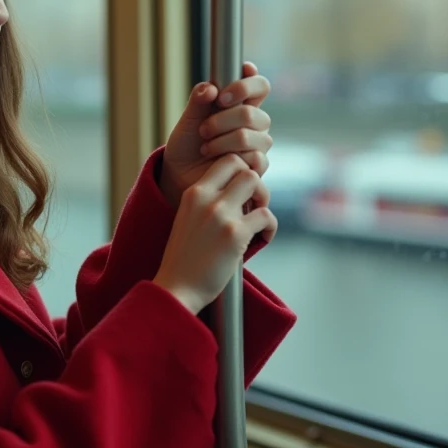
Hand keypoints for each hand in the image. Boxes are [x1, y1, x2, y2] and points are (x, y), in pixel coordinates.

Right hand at [153, 154, 276, 313]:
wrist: (177, 287)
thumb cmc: (185, 258)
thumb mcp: (188, 219)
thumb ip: (208, 202)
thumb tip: (240, 192)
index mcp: (192, 193)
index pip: (226, 160)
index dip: (241, 171)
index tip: (242, 191)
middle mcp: (206, 198)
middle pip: (245, 168)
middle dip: (256, 184)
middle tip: (254, 205)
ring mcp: (221, 215)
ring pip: (257, 185)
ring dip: (264, 201)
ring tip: (258, 220)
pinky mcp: (235, 234)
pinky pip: (266, 216)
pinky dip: (270, 227)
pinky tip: (263, 237)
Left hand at [159, 62, 271, 208]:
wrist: (181, 175)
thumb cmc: (187, 143)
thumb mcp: (188, 120)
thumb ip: (198, 100)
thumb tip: (211, 88)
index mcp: (241, 104)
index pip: (259, 86)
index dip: (250, 82)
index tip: (224, 92)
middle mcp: (255, 123)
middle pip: (252, 113)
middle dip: (222, 120)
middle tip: (203, 129)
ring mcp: (258, 144)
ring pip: (251, 137)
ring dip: (223, 141)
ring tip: (206, 147)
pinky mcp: (258, 166)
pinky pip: (255, 158)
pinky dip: (230, 159)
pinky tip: (217, 161)